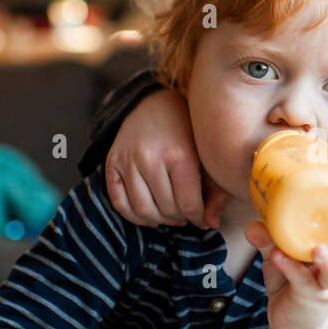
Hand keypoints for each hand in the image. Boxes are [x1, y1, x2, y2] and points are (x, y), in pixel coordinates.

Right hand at [104, 88, 227, 228]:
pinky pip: (118, 202)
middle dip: (180, 218)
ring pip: (142, 210)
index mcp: (179, 155)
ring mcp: (128, 161)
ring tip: (170, 215)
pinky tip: (149, 215)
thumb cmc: (187, 132)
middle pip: (166, 209)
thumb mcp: (208, 156)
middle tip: (186, 215)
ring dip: (159, 220)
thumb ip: (215, 192)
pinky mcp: (112, 163)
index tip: (201, 218)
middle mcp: (150, 158)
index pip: (188, 204)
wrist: (154, 104)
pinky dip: (134, 216)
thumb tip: (210, 225)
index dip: (197, 217)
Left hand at [244, 176, 327, 328]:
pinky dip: (289, 268)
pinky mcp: (310, 299)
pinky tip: (278, 256)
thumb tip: (253, 225)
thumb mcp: (277, 258)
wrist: (289, 323)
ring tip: (319, 248)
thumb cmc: (288, 283)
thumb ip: (268, 241)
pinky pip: (301, 282)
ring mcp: (325, 284)